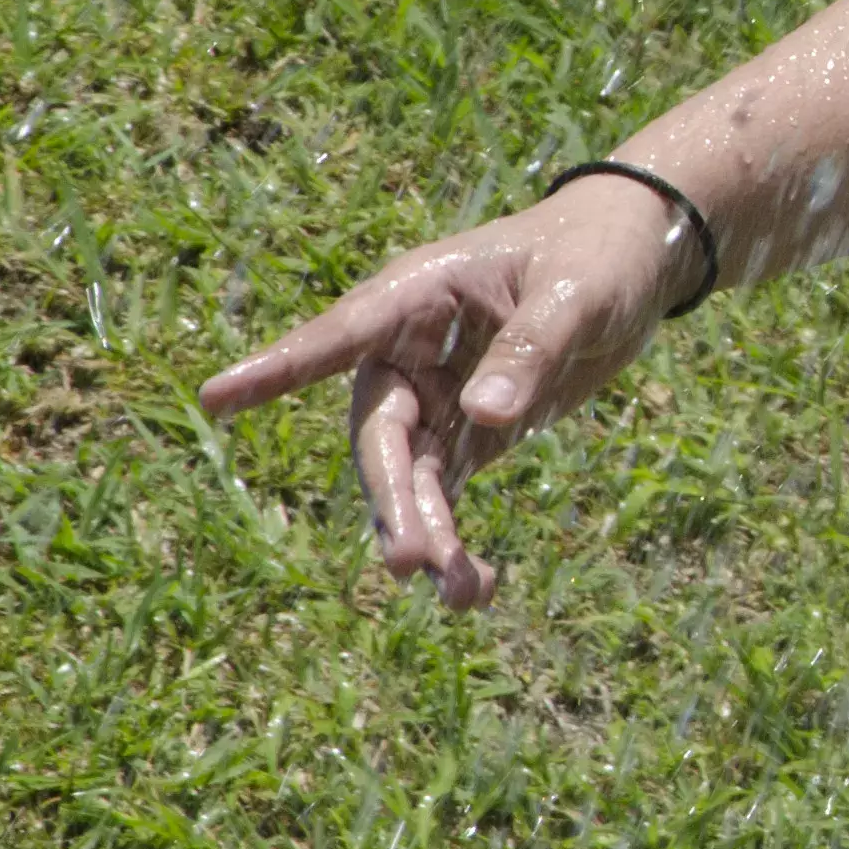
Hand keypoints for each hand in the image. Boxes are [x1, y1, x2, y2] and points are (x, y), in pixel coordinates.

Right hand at [195, 173, 695, 606]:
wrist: (633, 261)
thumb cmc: (595, 255)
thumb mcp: (573, 295)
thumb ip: (529, 348)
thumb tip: (483, 414)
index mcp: (416, 296)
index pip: (336, 335)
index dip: (277, 368)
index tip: (215, 398)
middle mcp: (406, 352)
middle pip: (379, 434)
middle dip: (391, 498)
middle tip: (408, 559)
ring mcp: (433, 399)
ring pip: (408, 478)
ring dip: (426, 534)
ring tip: (462, 593)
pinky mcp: (468, 435)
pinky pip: (445, 494)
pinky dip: (456, 540)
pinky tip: (476, 588)